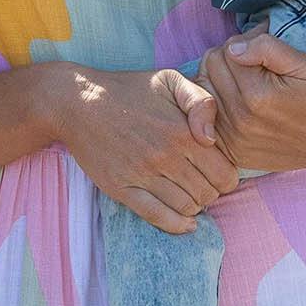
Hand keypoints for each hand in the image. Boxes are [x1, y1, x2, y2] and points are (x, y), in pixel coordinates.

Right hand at [49, 66, 239, 232]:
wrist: (78, 102)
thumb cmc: (128, 90)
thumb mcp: (170, 80)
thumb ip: (201, 101)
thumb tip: (211, 139)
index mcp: (183, 132)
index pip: (226, 174)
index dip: (227, 176)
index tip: (217, 170)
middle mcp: (166, 157)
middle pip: (208, 194)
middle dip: (211, 191)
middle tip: (202, 182)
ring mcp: (143, 175)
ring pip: (186, 208)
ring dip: (194, 206)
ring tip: (188, 194)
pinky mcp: (122, 188)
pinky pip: (158, 217)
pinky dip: (177, 225)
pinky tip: (185, 223)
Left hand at [197, 29, 305, 171]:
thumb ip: (269, 49)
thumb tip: (234, 48)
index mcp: (257, 96)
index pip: (226, 51)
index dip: (245, 42)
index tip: (264, 50)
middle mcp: (241, 120)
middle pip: (210, 68)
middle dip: (229, 59)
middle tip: (255, 64)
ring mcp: (234, 140)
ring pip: (204, 91)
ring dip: (221, 80)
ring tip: (248, 81)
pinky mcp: (233, 152)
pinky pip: (207, 118)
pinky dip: (217, 105)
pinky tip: (239, 102)